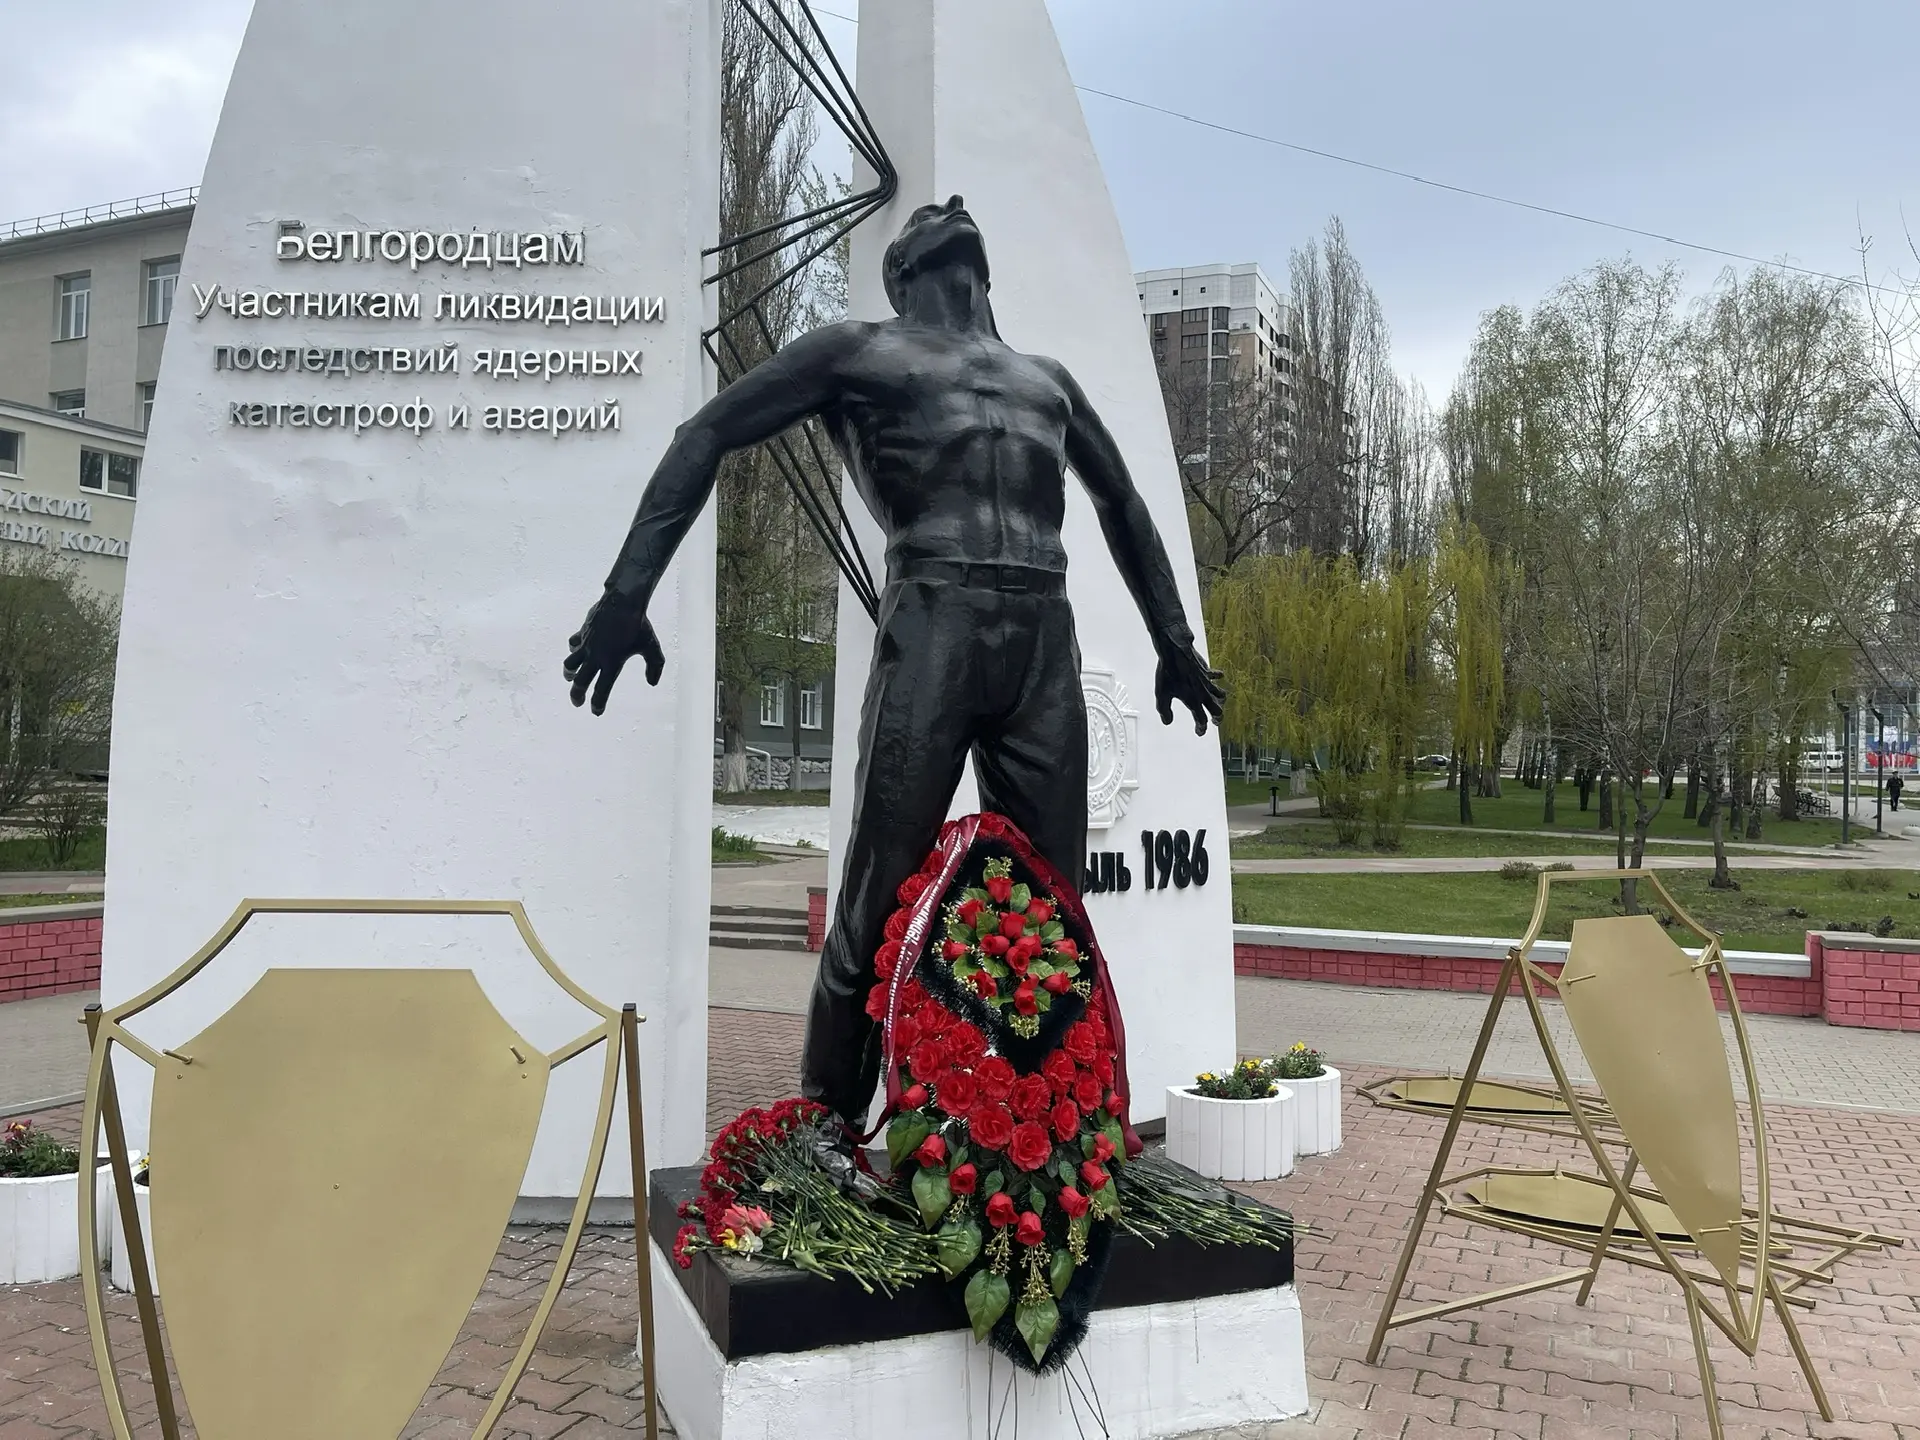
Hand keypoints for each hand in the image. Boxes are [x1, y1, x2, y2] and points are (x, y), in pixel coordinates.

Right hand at [565, 591, 665, 713]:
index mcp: (612, 663)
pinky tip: (577, 649)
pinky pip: (573, 643)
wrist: (623, 601)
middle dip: (577, 695)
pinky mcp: (583, 631)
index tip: (596, 711)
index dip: (598, 703)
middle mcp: (596, 656)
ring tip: (571, 677)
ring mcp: (587, 644)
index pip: (602, 689)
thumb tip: (652, 683)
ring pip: (570, 664)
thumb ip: (654, 667)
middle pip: (580, 682)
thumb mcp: (652, 647)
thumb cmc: (639, 625)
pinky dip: (574, 649)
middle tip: (577, 702)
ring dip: (569, 673)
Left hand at [1154, 640, 1225, 735]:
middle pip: (1217, 710)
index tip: (1199, 732)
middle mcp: (1203, 694)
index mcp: (1193, 702)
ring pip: (1221, 695)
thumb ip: (1165, 711)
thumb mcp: (1162, 695)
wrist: (1175, 653)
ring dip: (1220, 700)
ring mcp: (1206, 682)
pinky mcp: (1206, 671)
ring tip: (1218, 702)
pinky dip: (1217, 677)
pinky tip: (1219, 677)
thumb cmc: (1167, 674)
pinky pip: (1215, 675)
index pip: (1201, 720)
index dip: (1201, 729)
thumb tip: (1168, 722)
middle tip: (1214, 721)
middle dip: (1217, 718)